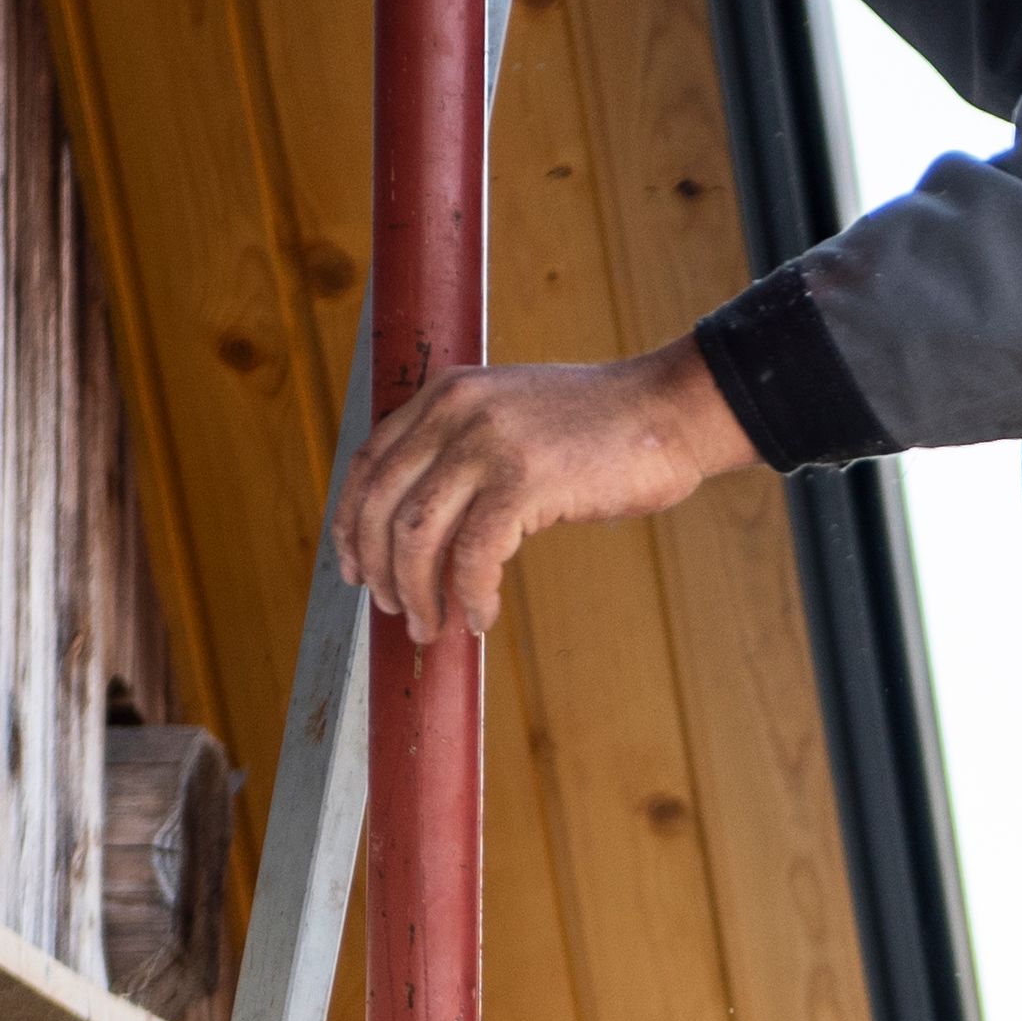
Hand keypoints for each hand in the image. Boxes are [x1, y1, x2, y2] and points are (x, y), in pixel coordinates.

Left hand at [336, 338, 748, 637]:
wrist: (669, 410)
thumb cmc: (601, 428)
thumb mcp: (513, 418)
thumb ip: (464, 448)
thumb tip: (427, 524)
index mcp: (446, 394)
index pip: (369, 462)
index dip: (351, 523)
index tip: (356, 567)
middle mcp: (455, 411)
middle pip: (381, 504)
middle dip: (379, 569)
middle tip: (396, 610)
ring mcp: (488, 443)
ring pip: (416, 535)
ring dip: (417, 593)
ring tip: (432, 626)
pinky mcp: (525, 479)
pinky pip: (474, 556)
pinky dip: (470, 596)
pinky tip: (482, 616)